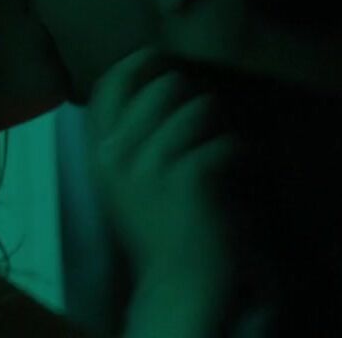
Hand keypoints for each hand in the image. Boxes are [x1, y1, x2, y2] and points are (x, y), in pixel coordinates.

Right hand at [84, 47, 234, 289]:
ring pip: (202, 107)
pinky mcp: (190, 175)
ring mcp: (152, 165)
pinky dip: (242, 154)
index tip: (160, 59)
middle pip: (165, 86)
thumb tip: (158, 77)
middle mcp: (117, 154)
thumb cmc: (159, 228)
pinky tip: (239, 171)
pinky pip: (227, 140)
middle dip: (195, 99)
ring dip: (221, 127)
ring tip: (223, 155)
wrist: (181, 283)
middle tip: (206, 130)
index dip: (138, 63)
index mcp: (99, 153)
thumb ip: (129, 134)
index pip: (109, 85)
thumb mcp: (126, 178)